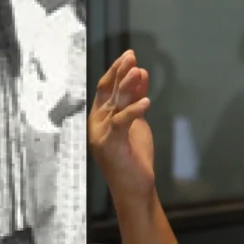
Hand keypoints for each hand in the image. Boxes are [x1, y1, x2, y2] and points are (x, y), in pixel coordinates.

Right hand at [88, 50, 154, 203]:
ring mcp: (101, 134)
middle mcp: (97, 122)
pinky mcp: (110, 144)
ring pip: (114, 104)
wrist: (133, 187)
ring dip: (126, 87)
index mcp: (100, 115)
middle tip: (131, 57)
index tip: (129, 56)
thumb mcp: (137, 121)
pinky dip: (133, 111)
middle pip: (108, 92)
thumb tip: (140, 73)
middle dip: (120, 73)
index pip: (106, 87)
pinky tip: (146, 102)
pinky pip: (121, 123)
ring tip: (138, 72)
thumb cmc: (133, 156)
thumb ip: (135, 99)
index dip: (116, 70)